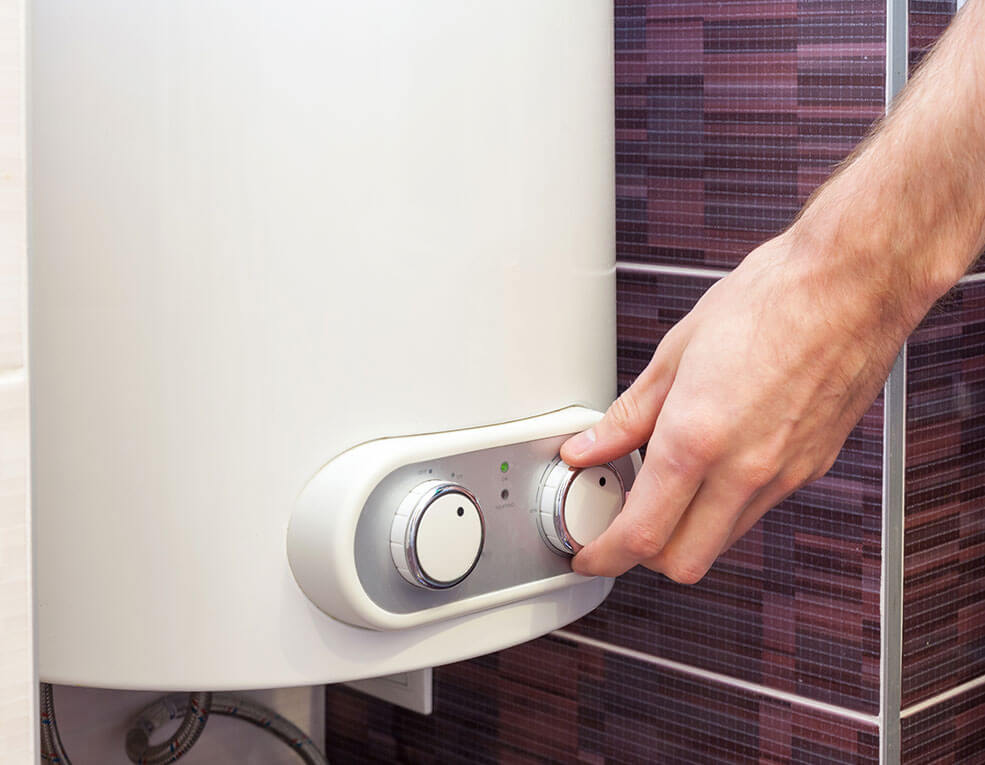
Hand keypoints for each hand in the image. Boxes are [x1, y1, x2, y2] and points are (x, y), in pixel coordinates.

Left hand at [560, 233, 909, 582]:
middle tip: (618, 526)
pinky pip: (757, 510)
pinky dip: (724, 506)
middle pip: (683, 562)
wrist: (852, 285)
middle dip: (643, 557)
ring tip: (664, 487)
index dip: (604, 556)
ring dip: (686, 533)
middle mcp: (745, 469)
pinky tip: (712, 466)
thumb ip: (628, 416)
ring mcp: (784, 474)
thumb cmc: (771, 302)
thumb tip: (589, 447)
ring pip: (722, 541)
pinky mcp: (812, 468)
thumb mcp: (676, 354)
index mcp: (698, 438)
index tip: (589, 554)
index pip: (641, 533)